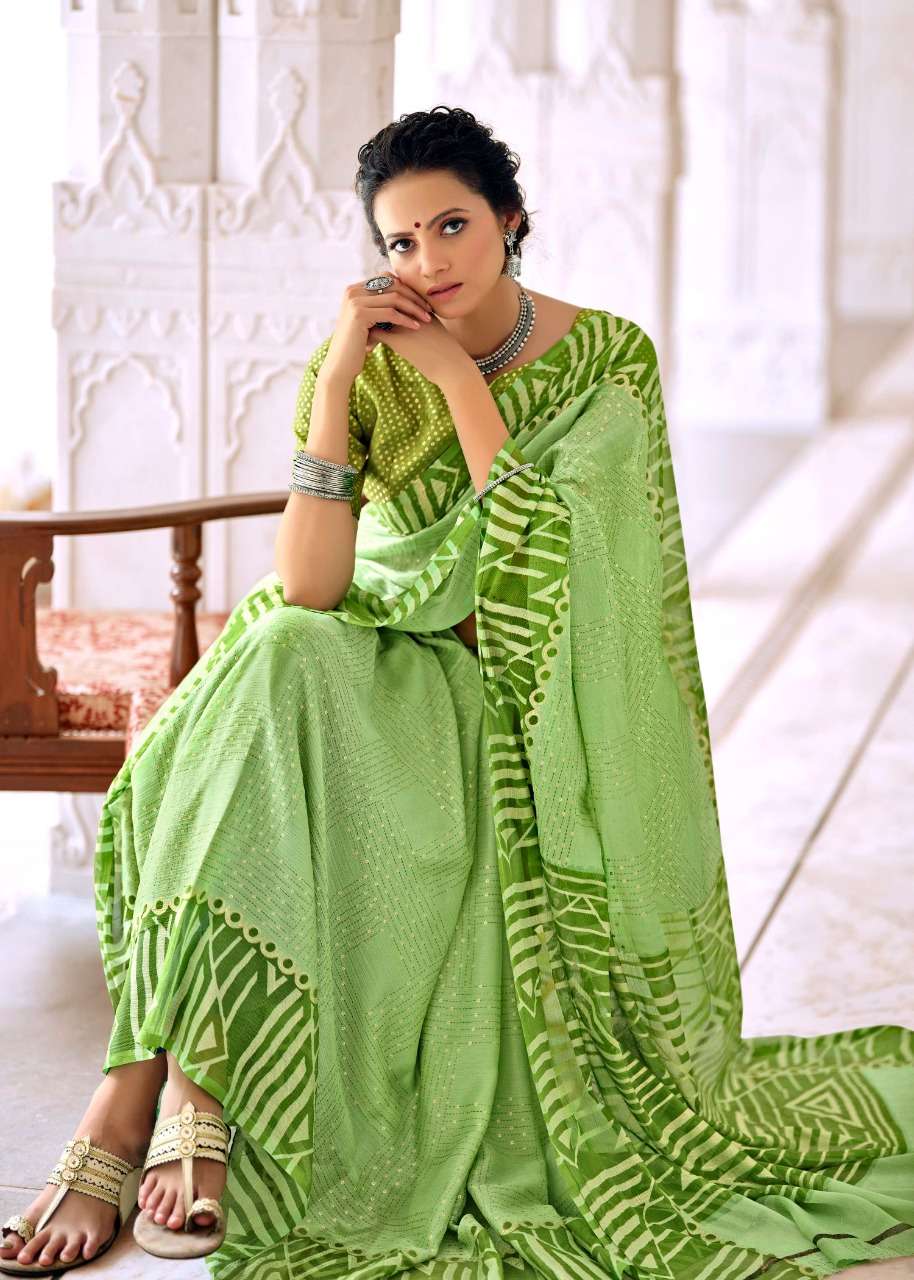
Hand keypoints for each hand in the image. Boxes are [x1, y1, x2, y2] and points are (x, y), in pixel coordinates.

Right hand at [321, 274, 436, 387]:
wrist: (340, 365)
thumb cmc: (357, 346)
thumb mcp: (369, 322)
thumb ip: (380, 307)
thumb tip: (403, 298)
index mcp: (354, 289)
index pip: (387, 279)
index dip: (407, 288)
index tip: (421, 302)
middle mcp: (352, 291)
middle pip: (392, 285)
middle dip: (413, 296)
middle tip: (428, 309)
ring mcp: (355, 301)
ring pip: (394, 298)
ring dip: (414, 308)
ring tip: (426, 319)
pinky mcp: (359, 314)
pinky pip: (391, 313)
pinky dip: (406, 319)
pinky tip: (416, 327)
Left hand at [368, 294, 476, 390]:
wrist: (453, 366)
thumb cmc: (446, 352)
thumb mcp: (434, 331)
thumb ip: (421, 321)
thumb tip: (410, 323)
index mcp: (417, 305)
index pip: (394, 295)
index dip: (384, 301)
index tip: (376, 312)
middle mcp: (407, 311)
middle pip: (382, 301)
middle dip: (372, 309)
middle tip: (365, 319)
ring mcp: (401, 323)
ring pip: (375, 316)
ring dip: (368, 323)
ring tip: (363, 334)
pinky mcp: (396, 339)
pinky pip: (375, 333)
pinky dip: (369, 338)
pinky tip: (367, 347)